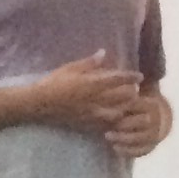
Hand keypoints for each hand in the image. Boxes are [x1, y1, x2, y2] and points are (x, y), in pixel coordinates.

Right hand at [30, 53, 145, 135]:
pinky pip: (104, 125)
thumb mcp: (70, 68)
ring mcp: (91, 113)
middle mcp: (95, 99)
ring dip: (124, 108)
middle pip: (122, 97)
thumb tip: (103, 53)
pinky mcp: (85, 124)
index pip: (118, 79)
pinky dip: (113, 122)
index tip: (140, 76)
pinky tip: (114, 119)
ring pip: (117, 113)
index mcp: (92, 83)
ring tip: (127, 105)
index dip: (131, 77)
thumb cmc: (53, 83)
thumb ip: (89, 62)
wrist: (38, 104)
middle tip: (134, 90)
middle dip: (131, 93)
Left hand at [102, 85, 169, 156]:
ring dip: (123, 137)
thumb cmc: (137, 103)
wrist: (158, 120)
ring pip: (140, 137)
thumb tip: (102, 53)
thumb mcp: (130, 89)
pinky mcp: (149, 146)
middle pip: (141, 121)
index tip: (110, 106)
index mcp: (150, 103)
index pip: (138, 104)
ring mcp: (153, 134)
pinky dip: (128, 150)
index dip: (124, 105)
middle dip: (125, 123)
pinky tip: (114, 148)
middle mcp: (154, 118)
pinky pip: (140, 151)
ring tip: (107, 136)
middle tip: (107, 124)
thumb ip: (120, 78)